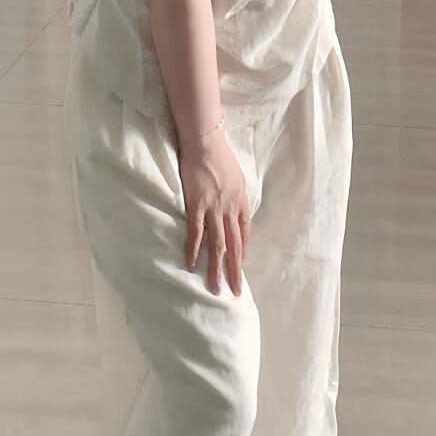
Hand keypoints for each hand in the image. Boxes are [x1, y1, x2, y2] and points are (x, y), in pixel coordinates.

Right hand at [178, 130, 249, 296]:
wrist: (205, 143)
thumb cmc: (220, 156)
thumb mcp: (237, 177)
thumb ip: (235, 195)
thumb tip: (233, 207)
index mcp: (241, 202)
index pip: (244, 234)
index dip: (242, 252)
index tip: (240, 267)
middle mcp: (230, 209)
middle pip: (235, 246)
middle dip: (235, 271)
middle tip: (235, 292)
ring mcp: (214, 209)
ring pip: (218, 246)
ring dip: (217, 269)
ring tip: (215, 288)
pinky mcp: (197, 206)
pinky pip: (196, 233)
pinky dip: (194, 250)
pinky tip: (191, 265)